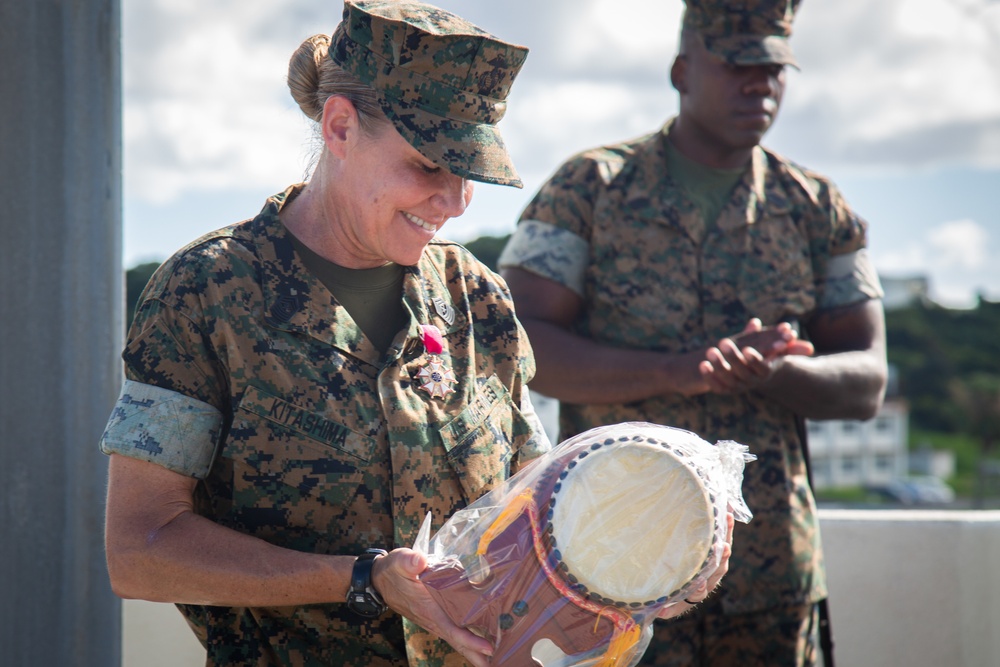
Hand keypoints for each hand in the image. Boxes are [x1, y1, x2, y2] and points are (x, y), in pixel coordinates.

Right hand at [372, 549, 493, 666]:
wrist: (379, 579)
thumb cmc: (392, 571)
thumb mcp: (399, 562)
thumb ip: (409, 561)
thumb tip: (419, 561)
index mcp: (427, 609)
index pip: (452, 629)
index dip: (470, 640)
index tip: (488, 648)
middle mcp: (432, 619)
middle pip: (457, 641)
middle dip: (476, 655)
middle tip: (495, 664)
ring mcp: (433, 620)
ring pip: (456, 638)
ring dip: (473, 650)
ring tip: (492, 659)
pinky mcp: (435, 616)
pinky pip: (453, 631)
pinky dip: (466, 639)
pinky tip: (479, 640)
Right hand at [656, 512, 733, 619]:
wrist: (680, 591)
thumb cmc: (670, 596)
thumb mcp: (666, 605)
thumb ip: (664, 608)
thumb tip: (657, 609)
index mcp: (695, 594)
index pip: (698, 592)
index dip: (699, 588)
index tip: (698, 583)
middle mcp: (708, 580)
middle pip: (717, 570)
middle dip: (720, 558)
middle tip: (723, 548)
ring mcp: (714, 566)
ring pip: (722, 553)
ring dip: (726, 536)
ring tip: (726, 519)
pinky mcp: (716, 554)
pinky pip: (723, 540)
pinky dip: (725, 527)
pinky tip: (725, 512)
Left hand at [699, 319, 813, 393]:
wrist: (753, 373)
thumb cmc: (760, 353)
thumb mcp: (764, 344)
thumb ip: (763, 335)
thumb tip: (761, 322)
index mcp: (765, 371)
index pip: (762, 367)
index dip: (754, 359)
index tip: (746, 349)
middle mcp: (754, 382)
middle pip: (743, 372)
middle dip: (733, 356)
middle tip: (723, 341)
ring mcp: (740, 387)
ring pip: (729, 379)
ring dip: (719, 365)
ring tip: (710, 350)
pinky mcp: (727, 391)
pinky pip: (718, 387)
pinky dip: (709, 377)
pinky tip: (702, 364)